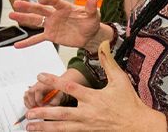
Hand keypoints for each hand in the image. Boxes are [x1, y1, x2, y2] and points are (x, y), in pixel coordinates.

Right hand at [10, 0, 102, 48]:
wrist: (89, 35)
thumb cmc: (91, 22)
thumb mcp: (94, 15)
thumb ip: (91, 8)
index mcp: (65, 7)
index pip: (55, 2)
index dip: (48, 0)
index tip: (40, 0)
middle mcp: (55, 14)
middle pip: (39, 10)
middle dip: (28, 7)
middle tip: (16, 3)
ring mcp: (51, 25)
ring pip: (35, 21)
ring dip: (23, 19)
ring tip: (11, 15)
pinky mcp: (51, 35)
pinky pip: (37, 39)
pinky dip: (27, 42)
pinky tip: (17, 45)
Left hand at [23, 41, 167, 131]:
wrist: (139, 125)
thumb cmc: (129, 103)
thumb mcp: (120, 80)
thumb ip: (109, 62)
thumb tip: (104, 45)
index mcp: (94, 98)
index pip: (70, 88)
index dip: (54, 82)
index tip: (40, 76)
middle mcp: (88, 113)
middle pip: (62, 113)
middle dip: (44, 113)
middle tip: (29, 112)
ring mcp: (87, 125)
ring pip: (62, 127)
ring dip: (45, 127)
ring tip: (30, 127)